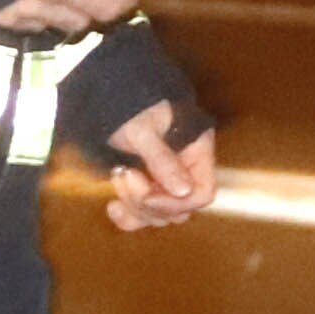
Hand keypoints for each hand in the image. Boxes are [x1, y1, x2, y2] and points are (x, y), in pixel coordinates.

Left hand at [101, 100, 218, 230]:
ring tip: (117, 175)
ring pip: (159, 215)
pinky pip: (142, 216)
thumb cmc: (131, 105)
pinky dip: (127, 217)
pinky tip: (112, 206)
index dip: (176, 202)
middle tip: (124, 175)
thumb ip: (163, 159)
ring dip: (134, 205)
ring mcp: (166, 182)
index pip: (203, 192)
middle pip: (179, 209)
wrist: (111, 97)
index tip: (148, 195)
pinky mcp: (147, 189)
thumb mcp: (143, 130)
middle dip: (148, 202)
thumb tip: (184, 191)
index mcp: (197, 151)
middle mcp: (187, 170)